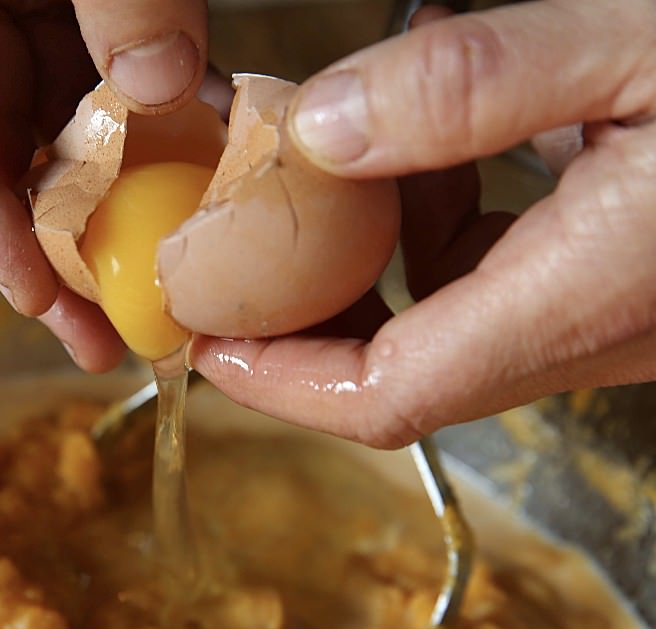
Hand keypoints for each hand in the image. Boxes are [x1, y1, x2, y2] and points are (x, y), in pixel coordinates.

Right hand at [0, 0, 208, 371]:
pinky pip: (113, 115)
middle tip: (96, 340)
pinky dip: (156, 158)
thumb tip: (165, 86)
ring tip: (152, 306)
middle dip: (43, 262)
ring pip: (53, 158)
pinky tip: (200, 198)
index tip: (29, 290)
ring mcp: (27, 44)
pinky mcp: (82, 40)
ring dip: (104, 232)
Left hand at [188, 1, 655, 448]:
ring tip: (341, 156)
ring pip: (445, 318)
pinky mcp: (618, 282)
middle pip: (403, 370)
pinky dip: (443, 218)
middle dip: (305, 316)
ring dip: (373, 248)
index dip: (278, 381)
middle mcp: (594, 332)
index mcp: (584, 296)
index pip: (389, 393)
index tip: (204, 337)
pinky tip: (443, 146)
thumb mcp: (631, 45)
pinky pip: (496, 277)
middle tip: (231, 250)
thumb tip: (322, 129)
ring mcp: (608, 314)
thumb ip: (475, 86)